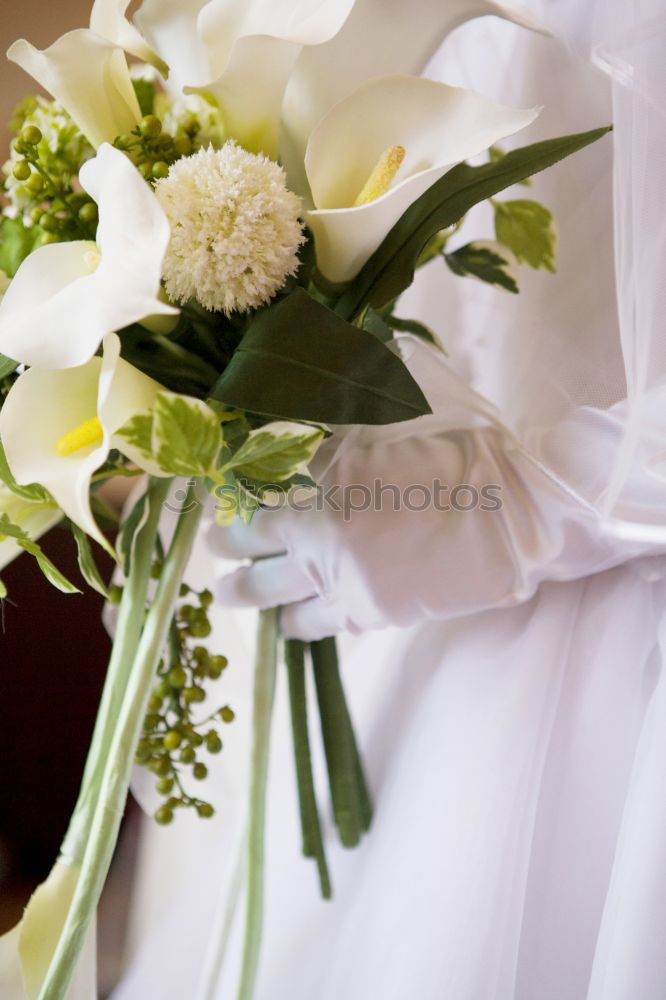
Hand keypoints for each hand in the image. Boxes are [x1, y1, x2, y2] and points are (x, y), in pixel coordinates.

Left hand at [207, 340, 660, 639]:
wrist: (516, 509)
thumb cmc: (463, 450)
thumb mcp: (396, 417)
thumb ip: (343, 421)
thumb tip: (302, 414)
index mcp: (324, 476)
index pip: (255, 488)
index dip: (229, 496)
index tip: (216, 499)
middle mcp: (320, 529)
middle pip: (252, 543)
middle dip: (227, 547)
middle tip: (213, 546)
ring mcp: (341, 575)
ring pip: (274, 592)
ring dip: (247, 593)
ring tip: (229, 595)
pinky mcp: (369, 611)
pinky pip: (318, 624)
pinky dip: (298, 623)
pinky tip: (287, 624)